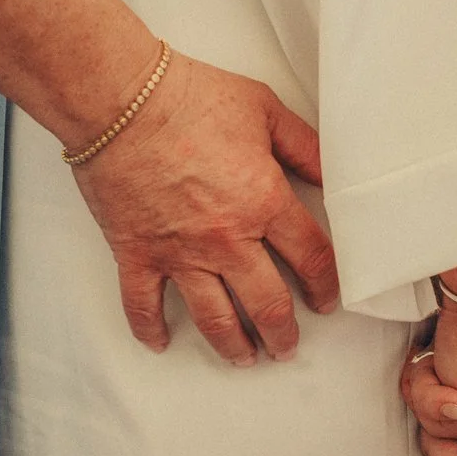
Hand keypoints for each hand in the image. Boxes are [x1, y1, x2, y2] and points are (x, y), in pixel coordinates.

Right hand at [73, 52, 339, 364]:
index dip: (326, 284)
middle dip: (283, 332)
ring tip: (245, 358)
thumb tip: (336, 172)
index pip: (311, 258)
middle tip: (286, 346)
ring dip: (234, 345)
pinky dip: (150, 329)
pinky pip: (143, 305)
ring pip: (214, 318)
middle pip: (267, 303)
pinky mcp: (136, 254)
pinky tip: (160, 344)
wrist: (120, 100)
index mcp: (264, 202)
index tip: (327, 299)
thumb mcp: (265, 111)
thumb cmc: (191, 97)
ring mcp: (180, 253)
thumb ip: (305, 147)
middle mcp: (227, 239)